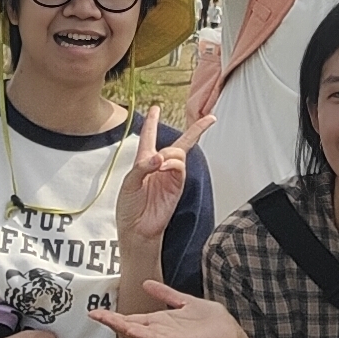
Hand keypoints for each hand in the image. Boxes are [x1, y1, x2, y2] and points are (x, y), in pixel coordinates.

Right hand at [91, 282, 252, 337]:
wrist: (227, 332)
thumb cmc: (208, 320)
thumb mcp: (183, 301)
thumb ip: (165, 293)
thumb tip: (146, 283)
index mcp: (160, 321)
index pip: (132, 318)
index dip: (114, 316)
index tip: (96, 311)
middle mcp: (160, 331)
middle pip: (131, 326)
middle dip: (112, 322)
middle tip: (94, 315)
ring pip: (141, 334)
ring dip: (124, 328)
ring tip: (108, 321)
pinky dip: (145, 335)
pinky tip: (133, 331)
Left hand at [115, 112, 194, 250]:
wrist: (137, 229)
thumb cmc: (129, 208)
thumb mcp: (129, 183)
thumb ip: (142, 166)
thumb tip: (160, 158)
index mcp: (144, 162)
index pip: (150, 137)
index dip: (152, 121)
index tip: (156, 108)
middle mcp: (160, 166)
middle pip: (180, 143)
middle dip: (196, 130)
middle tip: (210, 119)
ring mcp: (171, 176)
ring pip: (179, 153)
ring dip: (170, 154)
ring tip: (159, 166)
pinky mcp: (177, 186)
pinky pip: (180, 167)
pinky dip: (173, 163)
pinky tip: (164, 167)